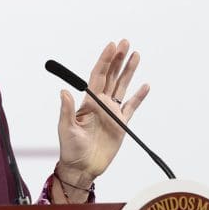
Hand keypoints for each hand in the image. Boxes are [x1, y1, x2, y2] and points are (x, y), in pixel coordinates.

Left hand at [56, 39, 149, 186]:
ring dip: (128, 71)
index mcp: (88, 101)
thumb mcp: (66, 128)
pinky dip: (139, 96)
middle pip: (111, 76)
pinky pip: (132, 107)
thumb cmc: (70, 148)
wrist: (82, 167)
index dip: (104, 60)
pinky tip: (144, 85)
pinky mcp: (121, 124)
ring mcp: (112, 112)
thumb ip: (66, 109)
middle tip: (125, 42)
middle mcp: (101, 103)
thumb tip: (64, 92)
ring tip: (136, 55)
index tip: (111, 46)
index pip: (97, 75)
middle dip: (118, 59)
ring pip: (122, 86)